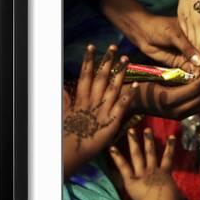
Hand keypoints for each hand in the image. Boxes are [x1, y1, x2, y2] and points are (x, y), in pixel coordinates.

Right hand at [63, 45, 137, 177]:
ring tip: (126, 59)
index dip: (89, 60)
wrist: (70, 152)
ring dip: (120, 73)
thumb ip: (65, 100)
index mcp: (80, 99)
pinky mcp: (111, 121)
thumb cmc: (66, 136)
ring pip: (112, 87)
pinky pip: (121, 106)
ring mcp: (102, 110)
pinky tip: (135, 85)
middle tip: (114, 47)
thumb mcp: (64, 115)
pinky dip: (128, 95)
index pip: (85, 75)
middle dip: (107, 61)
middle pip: (101, 77)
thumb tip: (63, 88)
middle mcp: (92, 101)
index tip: (91, 47)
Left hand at [100, 0, 199, 71]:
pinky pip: (188, 69)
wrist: (142, 33)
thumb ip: (186, 47)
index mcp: (195, 32)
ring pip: (198, 63)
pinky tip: (198, 77)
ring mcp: (186, 54)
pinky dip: (193, 73)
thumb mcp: (174, 35)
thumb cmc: (159, 28)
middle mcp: (193, 43)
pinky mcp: (179, 63)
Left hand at [110, 128, 179, 199]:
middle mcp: (152, 170)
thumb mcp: (178, 199)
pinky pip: (123, 166)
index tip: (171, 136)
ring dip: (134, 142)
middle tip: (146, 128)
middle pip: (150, 152)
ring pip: (137, 155)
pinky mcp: (131, 179)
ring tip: (130, 130)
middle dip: (148, 139)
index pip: (168, 157)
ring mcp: (141, 173)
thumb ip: (181, 199)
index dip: (170, 147)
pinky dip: (117, 157)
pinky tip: (111, 147)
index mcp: (164, 173)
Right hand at [128, 64, 199, 119]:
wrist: (130, 103)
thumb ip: (175, 75)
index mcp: (169, 99)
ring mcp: (178, 116)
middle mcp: (176, 111)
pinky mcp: (179, 116)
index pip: (196, 88)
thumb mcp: (155, 78)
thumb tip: (195, 70)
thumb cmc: (139, 86)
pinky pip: (197, 107)